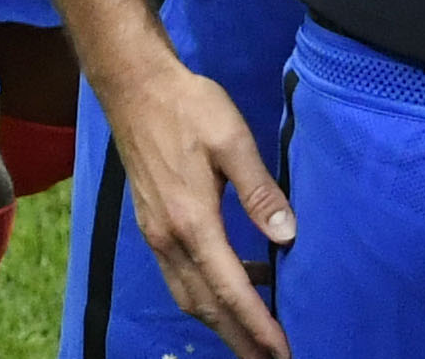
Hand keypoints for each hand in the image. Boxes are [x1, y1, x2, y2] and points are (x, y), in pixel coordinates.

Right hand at [100, 56, 297, 358]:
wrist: (137, 91)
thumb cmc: (190, 108)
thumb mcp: (233, 140)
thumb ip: (259, 191)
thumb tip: (287, 235)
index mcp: (192, 223)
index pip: (230, 288)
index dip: (256, 324)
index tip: (280, 350)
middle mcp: (170, 240)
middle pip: (206, 306)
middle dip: (239, 338)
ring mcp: (158, 237)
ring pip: (190, 296)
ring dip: (223, 321)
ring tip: (258, 335)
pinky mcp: (155, 227)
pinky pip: (183, 277)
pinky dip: (210, 293)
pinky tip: (241, 279)